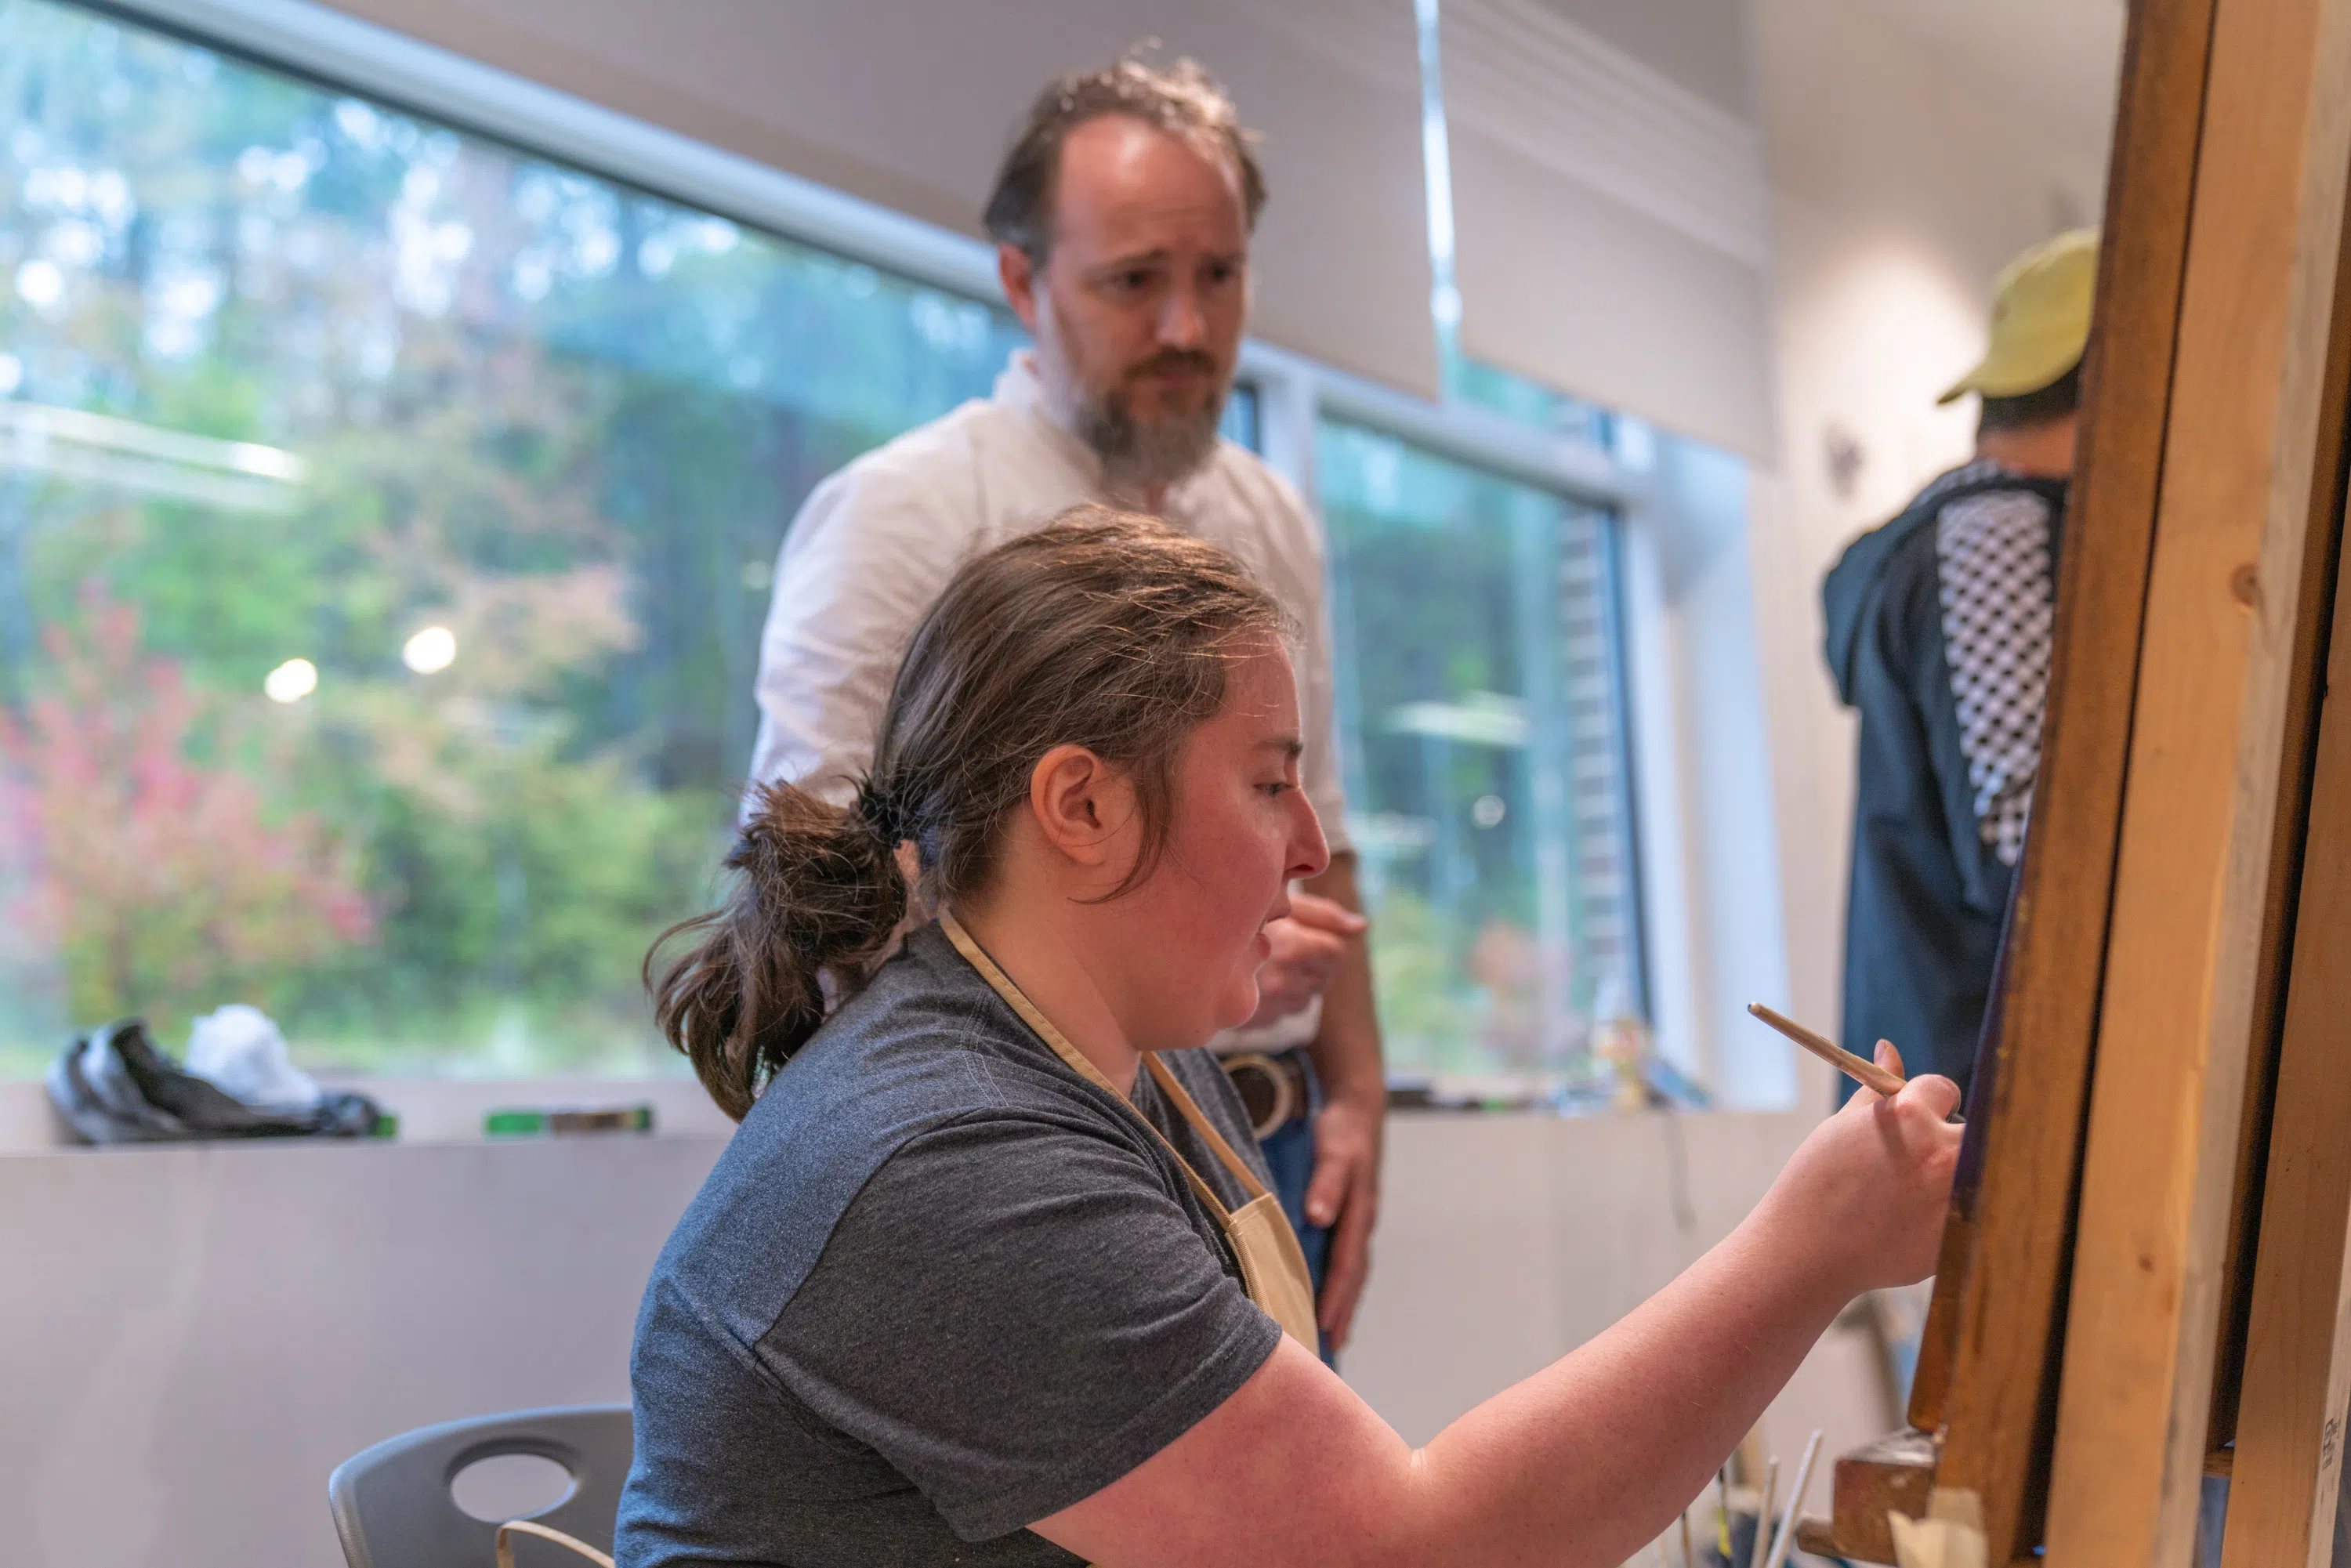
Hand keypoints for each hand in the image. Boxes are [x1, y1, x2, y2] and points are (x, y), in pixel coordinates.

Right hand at [1245, 893, 1368, 1027]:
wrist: (1193, 950)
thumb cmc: (1243, 917)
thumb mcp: (1281, 903)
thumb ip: (1324, 915)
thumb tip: (1362, 927)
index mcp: (1291, 947)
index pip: (1336, 951)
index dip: (1326, 941)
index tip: (1304, 933)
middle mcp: (1282, 980)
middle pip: (1327, 975)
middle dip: (1316, 962)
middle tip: (1289, 946)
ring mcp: (1270, 1004)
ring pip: (1311, 994)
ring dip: (1300, 979)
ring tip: (1273, 960)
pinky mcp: (1260, 1018)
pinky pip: (1290, 1009)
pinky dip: (1284, 995)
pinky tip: (1263, 978)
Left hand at [1304, 1086, 1382, 1350]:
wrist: (1358, 1108)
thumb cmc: (1344, 1131)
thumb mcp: (1335, 1152)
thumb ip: (1326, 1183)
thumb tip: (1317, 1218)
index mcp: (1359, 1214)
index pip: (1346, 1266)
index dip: (1335, 1297)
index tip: (1324, 1325)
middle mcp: (1360, 1223)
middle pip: (1353, 1277)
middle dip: (1343, 1311)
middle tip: (1331, 1346)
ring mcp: (1356, 1220)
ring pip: (1351, 1270)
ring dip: (1342, 1300)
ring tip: (1332, 1333)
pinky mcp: (1348, 1215)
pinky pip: (1343, 1256)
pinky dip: (1338, 1280)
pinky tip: (1326, 1292)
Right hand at [1763, 1041, 1961, 1295]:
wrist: (1806, 1250)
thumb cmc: (1817, 1182)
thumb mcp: (1842, 1127)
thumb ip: (1876, 1088)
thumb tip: (1889, 1049)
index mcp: (1910, 1116)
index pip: (1943, 1088)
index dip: (1926, 1099)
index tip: (1913, 1114)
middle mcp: (1941, 1153)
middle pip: (1975, 1127)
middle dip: (1952, 1134)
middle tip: (1920, 1153)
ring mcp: (1953, 1198)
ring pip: (1978, 1171)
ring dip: (1957, 1172)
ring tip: (1913, 1189)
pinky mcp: (1958, 1236)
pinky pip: (1968, 1211)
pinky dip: (1949, 1212)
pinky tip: (1910, 1221)